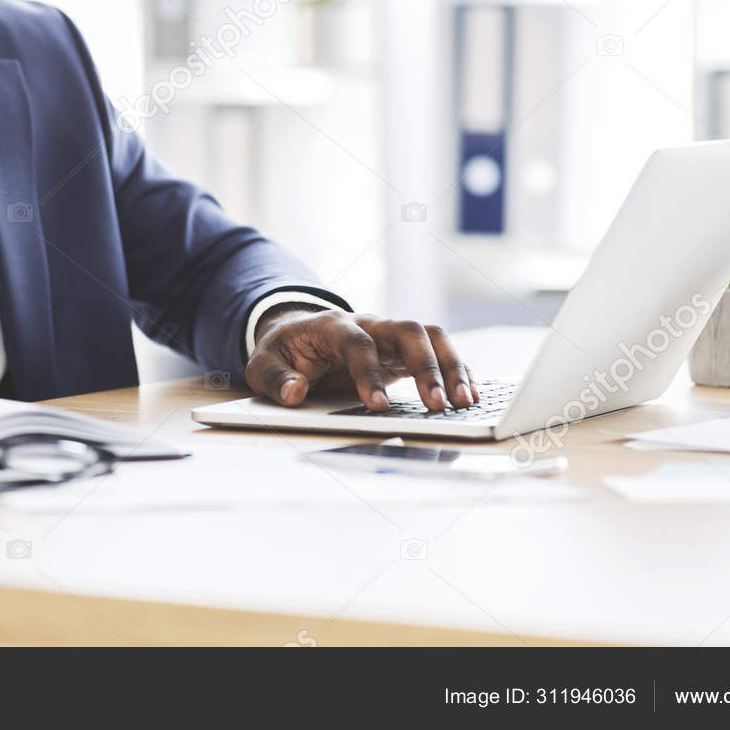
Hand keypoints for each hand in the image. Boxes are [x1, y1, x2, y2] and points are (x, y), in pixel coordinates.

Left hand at [245, 306, 477, 413]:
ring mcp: (389, 336)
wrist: (296, 335)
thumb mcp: (263, 365)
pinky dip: (456, 371)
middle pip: (407, 330)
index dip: (368, 372)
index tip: (378, 406)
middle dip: (426, 366)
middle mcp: (368, 324)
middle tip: (436, 404)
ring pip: (430, 336)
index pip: (356, 342)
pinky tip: (467, 396)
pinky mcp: (403, 352)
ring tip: (463, 403)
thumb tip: (294, 393)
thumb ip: (275, 379)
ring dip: (450, 367)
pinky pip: (438, 352)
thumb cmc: (283, 352)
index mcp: (331, 325)